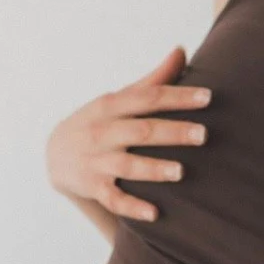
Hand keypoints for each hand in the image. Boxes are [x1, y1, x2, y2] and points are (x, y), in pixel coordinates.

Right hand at [45, 45, 210, 224]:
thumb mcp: (119, 100)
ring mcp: (97, 161)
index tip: (208, 97)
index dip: (178, 97)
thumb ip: (153, 80)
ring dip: (154, 169)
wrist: (55, 154)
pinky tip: (154, 214)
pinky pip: (113, 199)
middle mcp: (103, 132)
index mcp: (112, 106)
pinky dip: (132, 207)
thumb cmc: (100, 123)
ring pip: (128, 166)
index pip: (149, 98)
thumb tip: (181, 49)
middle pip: (141, 131)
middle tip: (203, 134)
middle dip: (172, 132)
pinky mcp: (92, 187)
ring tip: (181, 172)